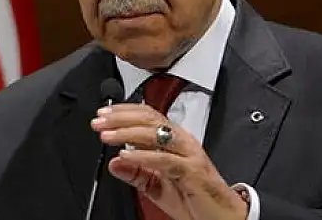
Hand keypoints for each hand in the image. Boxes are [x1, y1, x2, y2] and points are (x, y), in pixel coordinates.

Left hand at [91, 103, 247, 219]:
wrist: (223, 217)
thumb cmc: (194, 199)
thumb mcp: (157, 186)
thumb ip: (136, 173)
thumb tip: (113, 162)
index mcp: (174, 140)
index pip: (147, 115)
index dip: (123, 111)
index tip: (102, 114)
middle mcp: (182, 142)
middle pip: (149, 118)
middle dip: (121, 117)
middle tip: (99, 120)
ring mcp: (189, 154)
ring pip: (156, 133)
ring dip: (127, 132)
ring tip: (107, 135)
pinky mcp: (193, 171)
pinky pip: (164, 160)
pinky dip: (143, 156)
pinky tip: (126, 155)